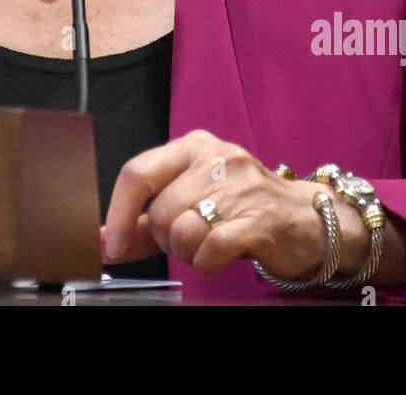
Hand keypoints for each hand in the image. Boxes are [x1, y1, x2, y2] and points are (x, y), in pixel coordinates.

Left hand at [100, 129, 368, 279]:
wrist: (305, 218)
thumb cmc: (240, 206)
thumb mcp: (189, 200)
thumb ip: (141, 220)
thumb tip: (100, 240)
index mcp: (192, 146)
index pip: (137, 172)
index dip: (118, 214)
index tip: (112, 244)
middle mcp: (215, 157)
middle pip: (159, 211)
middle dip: (166, 238)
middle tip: (189, 238)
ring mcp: (240, 186)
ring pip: (182, 230)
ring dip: (188, 250)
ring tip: (208, 243)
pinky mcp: (260, 218)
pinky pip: (211, 247)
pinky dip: (208, 260)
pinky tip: (221, 252)